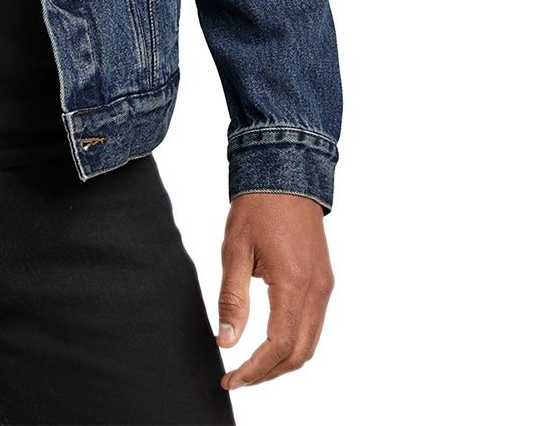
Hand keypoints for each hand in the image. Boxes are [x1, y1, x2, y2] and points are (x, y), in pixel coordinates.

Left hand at [216, 192, 333, 389]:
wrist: (286, 172)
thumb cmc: (256, 206)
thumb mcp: (234, 249)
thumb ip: (232, 298)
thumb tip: (226, 342)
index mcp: (294, 282)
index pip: (278, 345)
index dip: (255, 369)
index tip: (230, 378)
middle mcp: (318, 290)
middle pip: (300, 354)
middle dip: (268, 373)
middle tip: (237, 377)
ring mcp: (325, 286)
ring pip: (310, 343)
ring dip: (282, 361)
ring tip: (250, 365)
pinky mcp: (325, 280)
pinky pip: (314, 325)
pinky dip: (293, 342)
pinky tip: (268, 341)